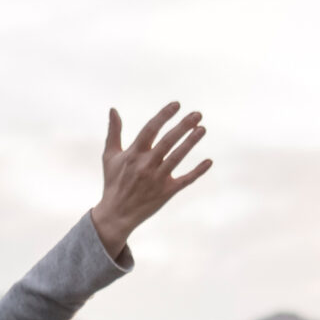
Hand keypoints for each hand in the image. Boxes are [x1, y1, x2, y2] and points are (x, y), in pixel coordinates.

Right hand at [91, 102, 211, 259]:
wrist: (117, 214)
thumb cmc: (113, 182)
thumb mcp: (110, 156)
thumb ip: (114, 132)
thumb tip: (113, 109)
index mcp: (134, 153)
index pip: (151, 129)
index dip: (164, 115)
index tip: (177, 104)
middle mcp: (146, 164)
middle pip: (168, 141)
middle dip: (183, 126)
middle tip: (197, 114)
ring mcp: (158, 179)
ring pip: (178, 157)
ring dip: (191, 142)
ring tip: (202, 129)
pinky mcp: (167, 192)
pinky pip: (185, 180)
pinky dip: (198, 171)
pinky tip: (209, 161)